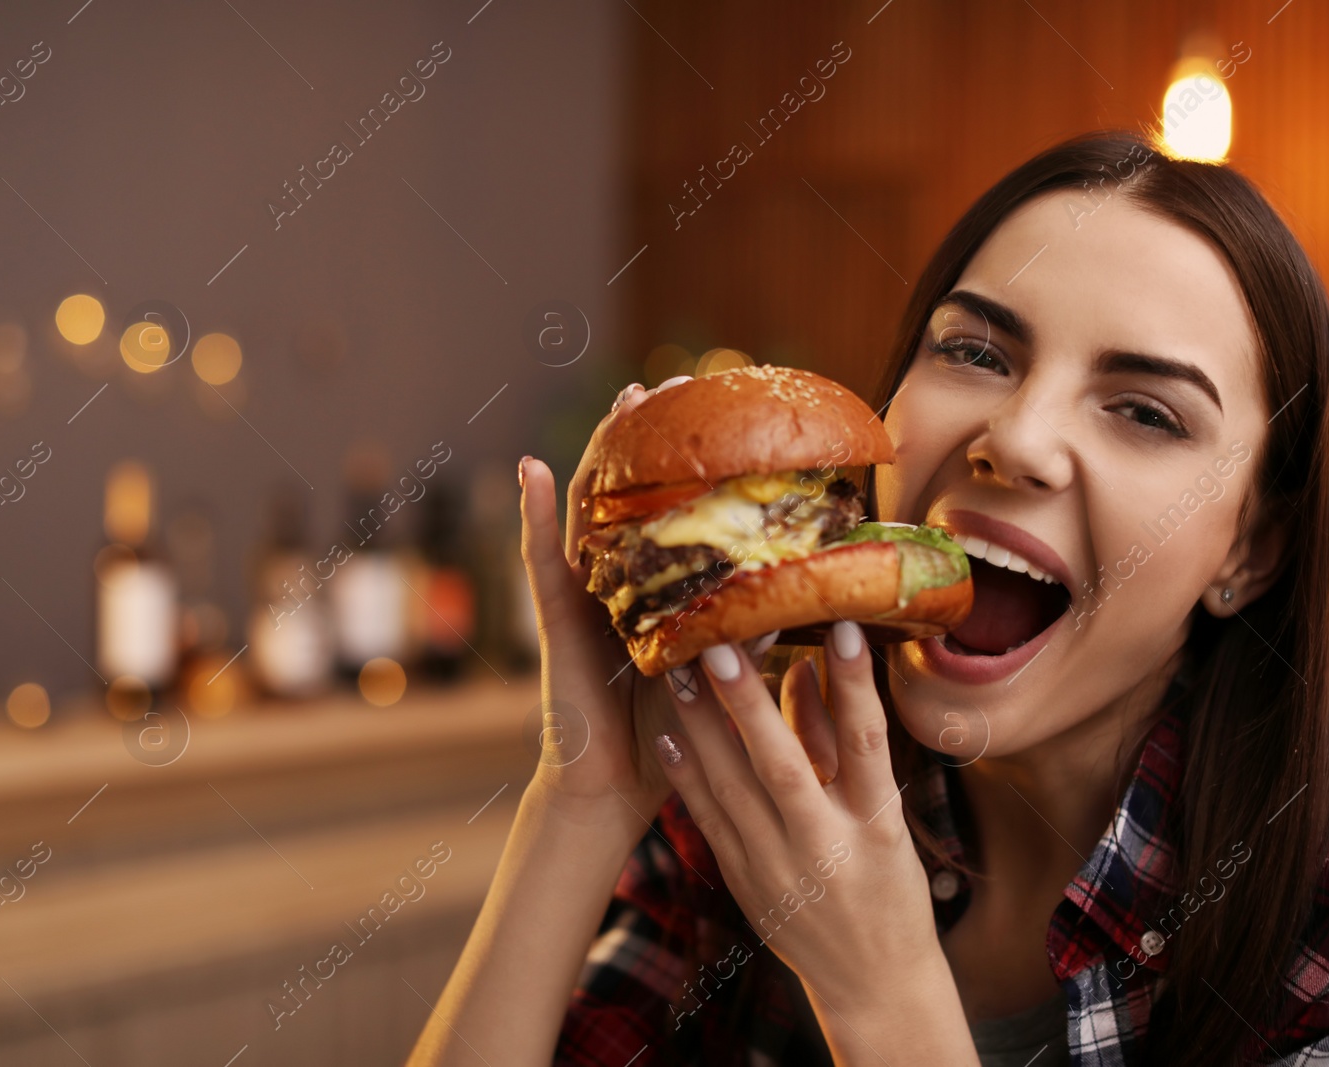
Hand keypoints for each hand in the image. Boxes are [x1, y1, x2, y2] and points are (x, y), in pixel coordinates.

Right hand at [520, 376, 763, 824]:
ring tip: (621, 403)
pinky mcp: (555, 621)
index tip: (713, 411)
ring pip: (587, 510)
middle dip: (645, 438)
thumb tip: (798, 582)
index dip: (684, 462)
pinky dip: (532, 512)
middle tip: (671, 384)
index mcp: (651, 591)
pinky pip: (542, 560)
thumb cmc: (670, 731)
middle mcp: (612, 582)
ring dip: (599, 452)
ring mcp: (579, 595)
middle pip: (626, 494)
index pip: (666, 511)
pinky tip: (530, 468)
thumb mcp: (718, 667)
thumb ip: (741, 624)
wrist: (617, 787)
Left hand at [649, 621, 967, 1046]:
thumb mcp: (884, 818)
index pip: (867, 744)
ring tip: (677, 673)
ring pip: (732, 790)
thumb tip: (804, 670)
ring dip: (702, 729)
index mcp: (876, 826)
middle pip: (783, 767)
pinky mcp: (743, 883)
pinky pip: (709, 822)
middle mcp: (825, 848)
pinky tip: (667, 736)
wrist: (873, 983)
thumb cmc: (889, 889)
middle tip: (719, 647)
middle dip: (748, 706)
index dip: (855, 686)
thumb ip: (840, 745)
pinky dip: (687, 778)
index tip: (843, 628)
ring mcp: (778, 870)